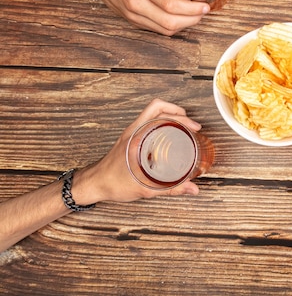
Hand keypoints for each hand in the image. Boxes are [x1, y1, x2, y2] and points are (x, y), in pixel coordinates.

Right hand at [51, 0, 209, 35]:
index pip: (170, 5)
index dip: (191, 9)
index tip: (204, 5)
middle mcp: (135, 2)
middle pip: (170, 22)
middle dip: (192, 19)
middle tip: (203, 11)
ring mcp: (133, 14)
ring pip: (165, 29)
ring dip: (185, 25)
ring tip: (196, 15)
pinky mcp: (133, 21)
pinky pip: (158, 30)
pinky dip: (173, 27)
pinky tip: (182, 19)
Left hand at [72, 99, 201, 204]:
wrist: (93, 184)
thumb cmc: (112, 183)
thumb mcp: (145, 188)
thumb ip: (171, 189)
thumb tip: (192, 189)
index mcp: (137, 137)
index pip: (159, 112)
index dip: (180, 115)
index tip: (193, 126)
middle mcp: (134, 131)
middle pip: (158, 108)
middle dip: (179, 113)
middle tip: (193, 126)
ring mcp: (132, 133)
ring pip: (153, 114)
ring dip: (171, 116)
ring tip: (185, 127)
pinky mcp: (130, 138)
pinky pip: (149, 123)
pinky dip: (163, 124)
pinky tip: (171, 137)